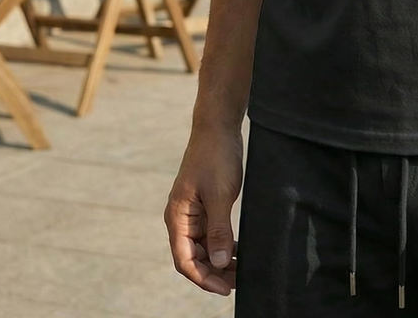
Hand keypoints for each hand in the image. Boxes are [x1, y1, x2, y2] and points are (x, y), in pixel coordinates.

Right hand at [164, 122, 243, 295]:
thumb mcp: (220, 195)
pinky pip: (210, 233)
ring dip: (218, 260)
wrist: (218, 128)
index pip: (185, 260)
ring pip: (202, 247)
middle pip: (193, 257)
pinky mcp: (204, 205)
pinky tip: (236, 250)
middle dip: (213, 272)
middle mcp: (180, 218)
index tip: (225, 289)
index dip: (204, 278)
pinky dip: (222, 244)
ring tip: (240, 269)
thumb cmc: (216, 157)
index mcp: (177, 217)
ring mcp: (192, 212)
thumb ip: (219, 229)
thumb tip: (218, 263)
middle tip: (238, 281)